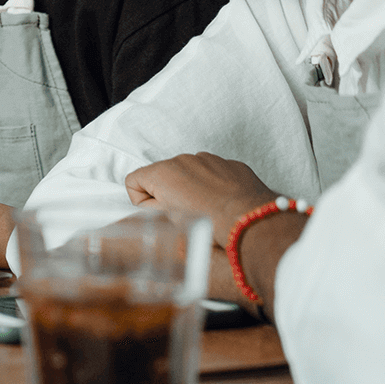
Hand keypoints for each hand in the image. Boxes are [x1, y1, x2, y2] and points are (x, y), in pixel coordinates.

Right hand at [124, 152, 276, 247]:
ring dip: (190, 188)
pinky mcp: (228, 163)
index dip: (141, 201)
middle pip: (161, 176)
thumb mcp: (168, 223)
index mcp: (162, 172)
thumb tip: (145, 208)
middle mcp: (182, 160)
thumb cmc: (211, 224)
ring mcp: (207, 159)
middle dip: (167, 193)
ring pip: (187, 173)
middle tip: (183, 215)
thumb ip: (149, 211)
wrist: (251, 221)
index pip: (133, 181)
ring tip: (205, 209)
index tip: (157, 213)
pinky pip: (211, 172)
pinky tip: (221, 202)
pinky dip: (212, 184)